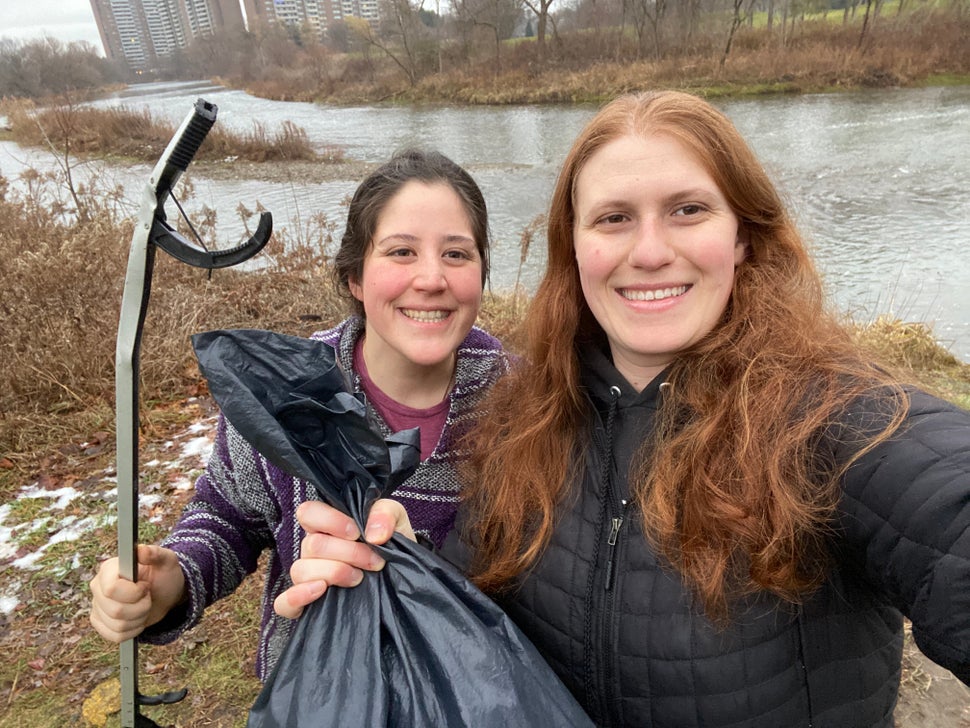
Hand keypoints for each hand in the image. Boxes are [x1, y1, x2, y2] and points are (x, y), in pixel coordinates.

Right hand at [89, 544, 185, 642]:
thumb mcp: (167, 561)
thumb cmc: (164, 575)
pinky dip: (133, 631)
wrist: (164, 594)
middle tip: (148, 597)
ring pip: (117, 626)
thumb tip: (142, 550)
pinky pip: (116, 636)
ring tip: (144, 606)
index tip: (146, 587)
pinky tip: (138, 618)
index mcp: (109, 569)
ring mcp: (97, 606)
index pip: (111, 589)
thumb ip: (156, 553)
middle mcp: (98, 587)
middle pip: (116, 610)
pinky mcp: (100, 622)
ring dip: (139, 619)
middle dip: (141, 607)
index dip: (134, 592)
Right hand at [273, 499, 413, 619]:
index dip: (330, 521)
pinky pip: (284, 603)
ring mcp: (308, 577)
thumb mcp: (396, 521)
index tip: (357, 532)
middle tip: (375, 562)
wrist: (402, 581)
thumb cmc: (392, 546)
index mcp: (328, 526)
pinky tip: (321, 591)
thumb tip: (373, 534)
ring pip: (300, 570)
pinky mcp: (305, 605)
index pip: (308, 512)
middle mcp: (314, 550)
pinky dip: (297, 597)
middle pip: (312, 545)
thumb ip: (385, 514)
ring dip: (334, 572)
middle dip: (349, 553)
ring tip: (359, 579)